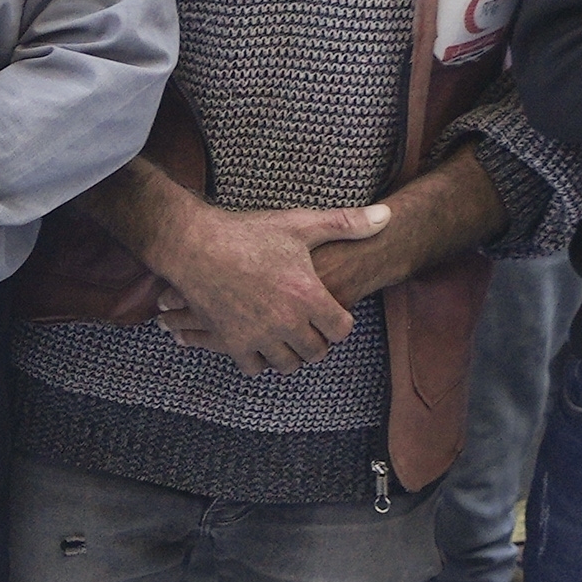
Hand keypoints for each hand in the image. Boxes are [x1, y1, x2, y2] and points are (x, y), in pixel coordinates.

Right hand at [139, 187, 381, 370]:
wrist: (196, 246)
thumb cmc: (248, 233)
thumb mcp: (300, 224)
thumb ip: (345, 224)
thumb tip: (386, 215)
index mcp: (307, 295)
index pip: (341, 330)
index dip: (340, 324)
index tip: (333, 316)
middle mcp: (286, 321)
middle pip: (316, 351)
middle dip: (317, 342)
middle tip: (313, 331)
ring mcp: (259, 335)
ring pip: (287, 364)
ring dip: (291, 354)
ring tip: (290, 340)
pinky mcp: (233, 343)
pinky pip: (255, 367)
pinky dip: (261, 360)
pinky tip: (262, 344)